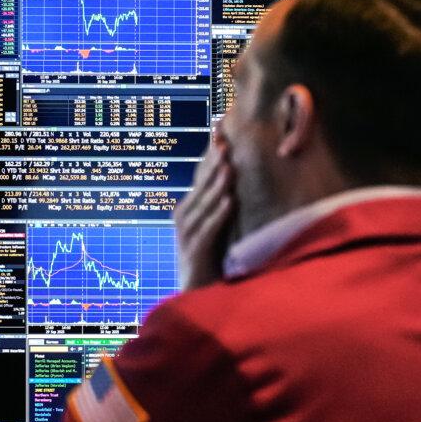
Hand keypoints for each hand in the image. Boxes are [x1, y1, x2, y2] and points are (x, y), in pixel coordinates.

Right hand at [174, 134, 234, 290]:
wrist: (197, 295)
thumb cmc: (211, 258)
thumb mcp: (215, 225)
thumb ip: (220, 203)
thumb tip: (235, 172)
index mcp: (189, 207)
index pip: (201, 172)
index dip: (210, 150)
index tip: (220, 126)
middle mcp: (185, 217)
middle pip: (200, 183)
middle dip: (212, 160)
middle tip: (224, 138)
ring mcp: (187, 235)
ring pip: (203, 204)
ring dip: (216, 184)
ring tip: (229, 165)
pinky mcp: (196, 253)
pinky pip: (209, 230)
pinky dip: (219, 215)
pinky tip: (229, 202)